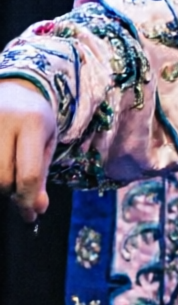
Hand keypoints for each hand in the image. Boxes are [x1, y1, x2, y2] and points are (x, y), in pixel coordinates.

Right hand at [0, 80, 55, 225]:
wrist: (15, 88)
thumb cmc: (35, 121)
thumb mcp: (46, 144)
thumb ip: (41, 176)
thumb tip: (37, 209)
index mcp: (32, 123)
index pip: (29, 174)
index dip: (28, 200)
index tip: (30, 215)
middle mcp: (4, 119)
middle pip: (2, 176)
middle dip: (11, 193)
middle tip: (18, 195)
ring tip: (8, 179)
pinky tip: (2, 169)